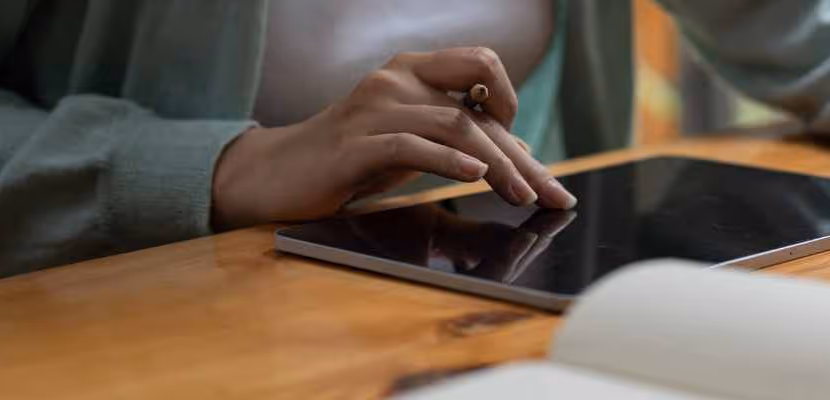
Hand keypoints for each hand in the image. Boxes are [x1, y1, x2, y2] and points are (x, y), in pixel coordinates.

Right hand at [211, 48, 575, 229]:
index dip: (516, 108)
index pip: (483, 72)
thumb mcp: (414, 142)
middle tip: (552, 194)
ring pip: (454, 126)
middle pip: (477, 106)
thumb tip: (521, 151)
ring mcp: (374, 108)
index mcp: (413, 68)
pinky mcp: (354, 144)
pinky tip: (475, 178)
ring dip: (497, 166)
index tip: (536, 160)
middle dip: (520, 155)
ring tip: (522, 196)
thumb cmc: (350, 158)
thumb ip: (459, 139)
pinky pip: (411, 145)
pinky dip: (449, 162)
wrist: (277, 175)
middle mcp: (396, 78)